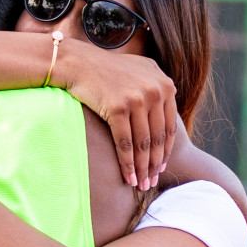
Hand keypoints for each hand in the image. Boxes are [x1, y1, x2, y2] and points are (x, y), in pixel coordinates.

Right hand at [58, 39, 177, 189]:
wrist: (76, 62)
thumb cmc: (104, 70)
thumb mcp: (139, 72)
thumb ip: (155, 88)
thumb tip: (164, 112)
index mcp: (165, 84)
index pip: (170, 125)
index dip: (166, 150)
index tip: (161, 166)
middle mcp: (155, 90)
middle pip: (159, 137)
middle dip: (155, 163)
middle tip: (152, 181)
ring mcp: (137, 98)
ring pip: (143, 143)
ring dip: (142, 168)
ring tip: (141, 184)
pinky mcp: (118, 107)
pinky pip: (125, 143)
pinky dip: (128, 163)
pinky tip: (128, 177)